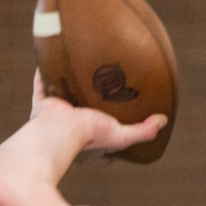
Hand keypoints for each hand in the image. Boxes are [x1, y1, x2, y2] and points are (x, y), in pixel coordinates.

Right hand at [30, 68, 166, 157]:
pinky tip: (49, 61)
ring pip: (63, 102)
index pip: (102, 143)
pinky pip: (42, 85)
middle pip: (83, 119)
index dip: (111, 135)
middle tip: (99, 96)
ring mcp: (55, 118)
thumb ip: (143, 131)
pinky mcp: (42, 104)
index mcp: (89, 144)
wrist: (58, 130)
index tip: (118, 126)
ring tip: (79, 75)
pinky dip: (44, 74)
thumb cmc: (89, 138)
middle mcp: (71, 132)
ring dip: (69, 90)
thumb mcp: (121, 136)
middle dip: (90, 109)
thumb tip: (163, 121)